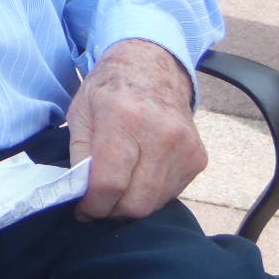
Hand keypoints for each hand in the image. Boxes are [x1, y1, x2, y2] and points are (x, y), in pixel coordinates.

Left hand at [67, 38, 205, 220]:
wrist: (152, 68)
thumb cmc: (108, 90)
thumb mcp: (80, 113)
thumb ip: (80, 155)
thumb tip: (81, 194)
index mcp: (124, 119)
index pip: (109, 183)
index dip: (92, 205)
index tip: (81, 210)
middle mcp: (160, 135)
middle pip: (136, 201)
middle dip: (111, 211)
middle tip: (96, 204)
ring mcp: (184, 148)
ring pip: (154, 202)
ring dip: (131, 205)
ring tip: (115, 189)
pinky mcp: (198, 158)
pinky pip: (171, 193)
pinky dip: (150, 194)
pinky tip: (137, 176)